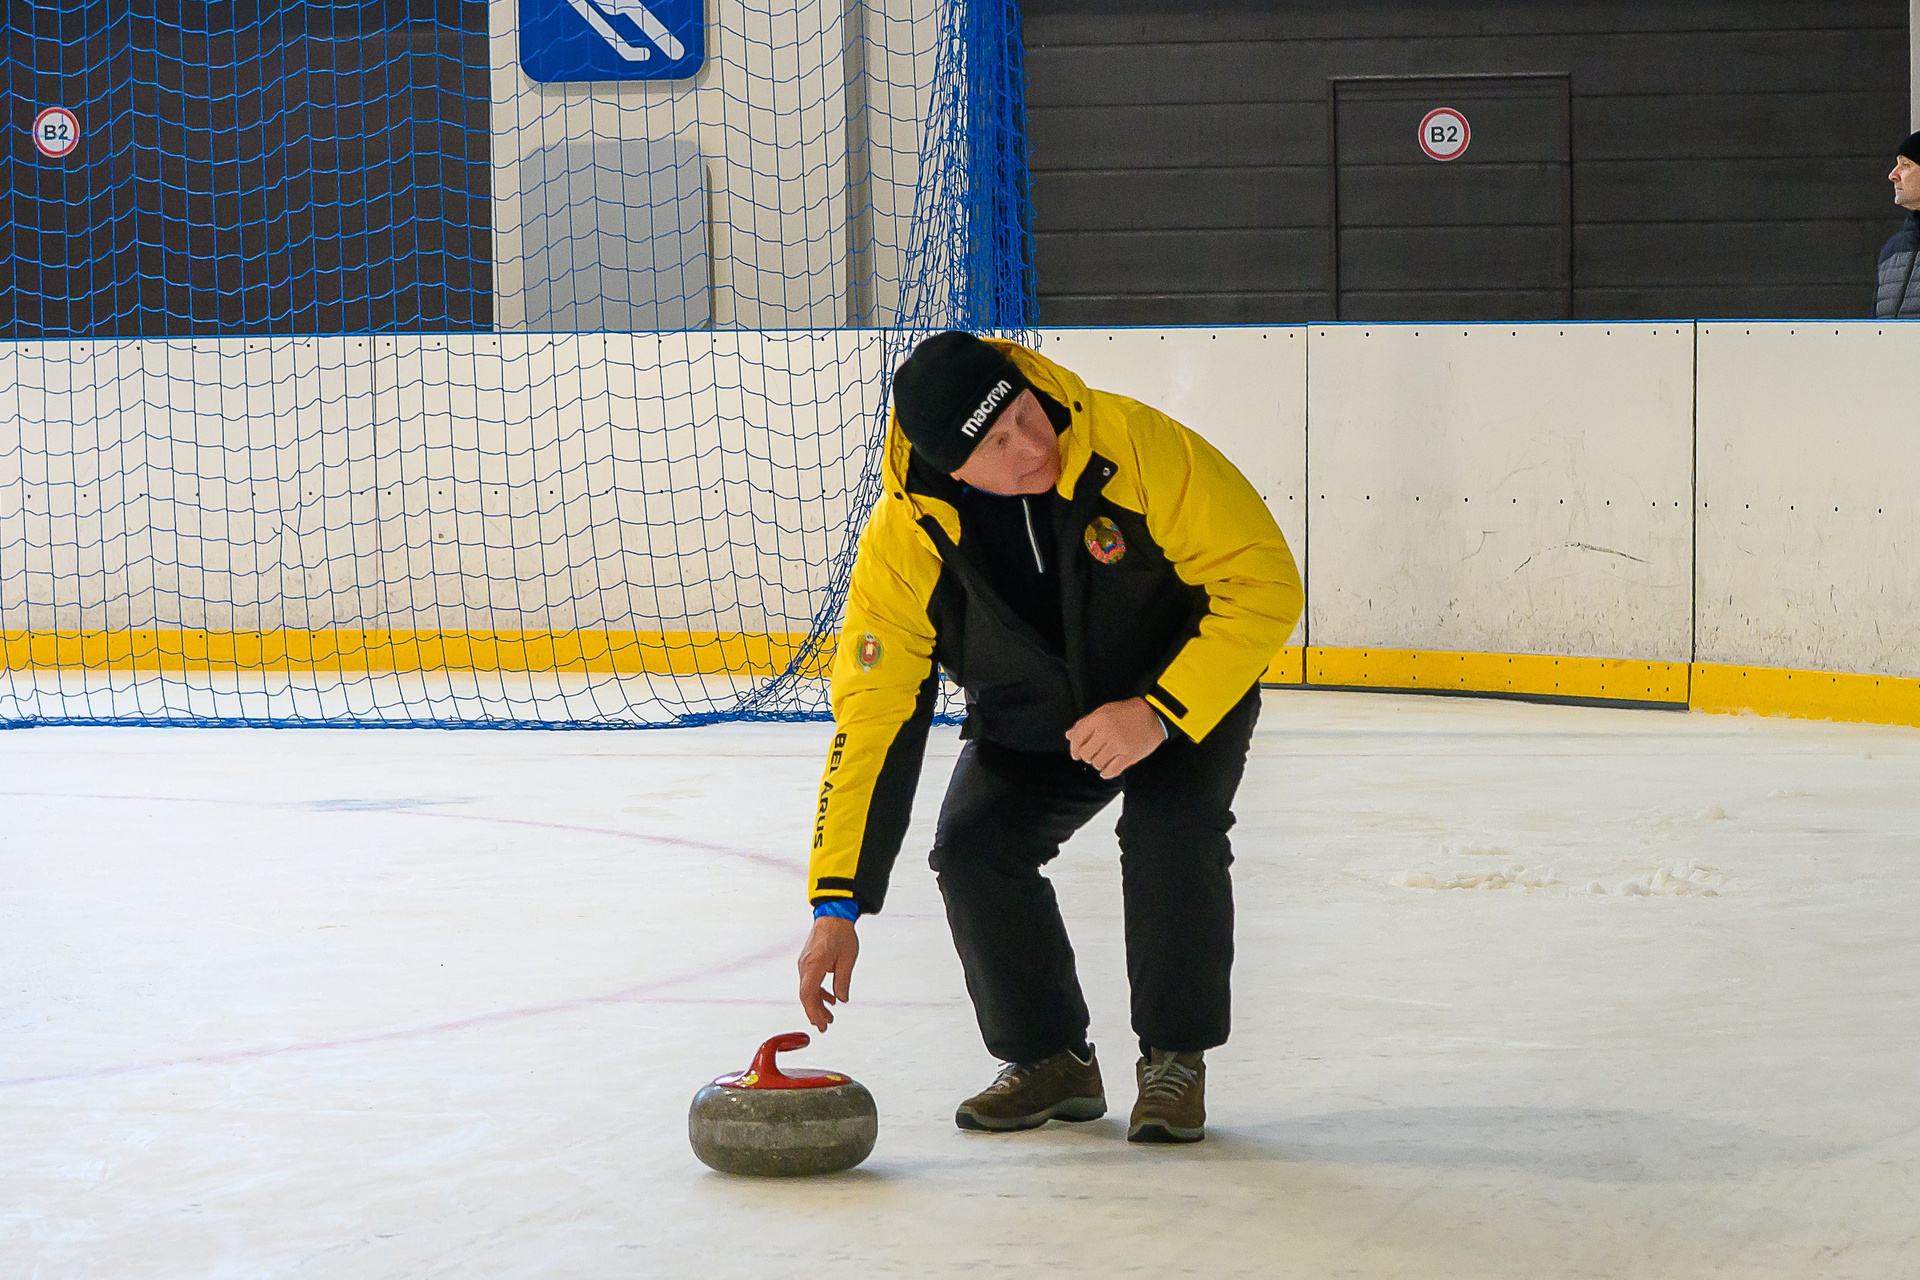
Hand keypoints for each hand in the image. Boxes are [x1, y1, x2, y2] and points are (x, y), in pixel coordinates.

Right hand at [798, 915, 858, 1031]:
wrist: (833, 914)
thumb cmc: (841, 933)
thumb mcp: (847, 959)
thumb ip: (843, 981)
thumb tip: (842, 999)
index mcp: (813, 966)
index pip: (808, 995)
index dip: (813, 1012)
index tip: (820, 1024)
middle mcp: (805, 965)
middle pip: (806, 995)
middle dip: (815, 1012)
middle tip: (824, 1027)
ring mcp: (805, 963)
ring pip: (808, 989)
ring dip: (818, 1003)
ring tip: (829, 1016)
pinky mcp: (808, 960)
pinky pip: (810, 981)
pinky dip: (819, 992)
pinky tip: (830, 998)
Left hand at [1065, 696, 1166, 778]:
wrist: (1153, 714)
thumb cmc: (1126, 712)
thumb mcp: (1104, 711)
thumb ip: (1085, 723)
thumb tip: (1068, 735)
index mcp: (1098, 719)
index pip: (1077, 738)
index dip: (1074, 749)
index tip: (1076, 755)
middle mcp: (1106, 732)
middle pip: (1086, 753)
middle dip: (1087, 756)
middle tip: (1093, 755)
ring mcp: (1118, 744)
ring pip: (1097, 763)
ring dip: (1098, 764)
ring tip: (1104, 759)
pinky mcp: (1129, 755)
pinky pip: (1111, 770)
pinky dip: (1106, 773)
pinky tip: (1106, 770)